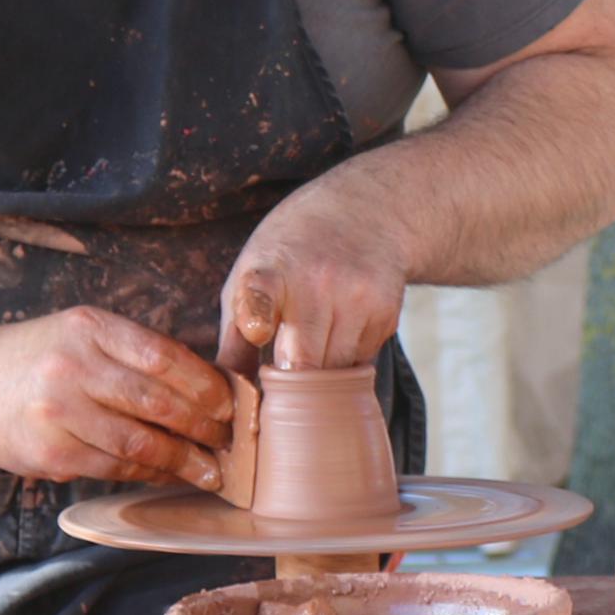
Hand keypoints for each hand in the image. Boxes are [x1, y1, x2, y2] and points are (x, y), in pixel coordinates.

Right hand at [0, 306, 237, 489]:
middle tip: (230, 441)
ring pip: (139, 441)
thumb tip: (210, 385)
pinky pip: (115, 466)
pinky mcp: (52, 454)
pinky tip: (169, 474)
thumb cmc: (43, 358)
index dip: (205, 384)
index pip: (163, 356)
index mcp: (90, 329)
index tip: (231, 403)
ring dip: (183, 459)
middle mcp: (73, 367)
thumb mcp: (85, 334)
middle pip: (156, 401)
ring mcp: (59, 413)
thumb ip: (137, 353)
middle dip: (203, 426)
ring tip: (210, 469)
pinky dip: (149, 473)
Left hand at [217, 173, 411, 371]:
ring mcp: (357, 297)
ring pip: (335, 372)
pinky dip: (347, 362)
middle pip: (304, 361)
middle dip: (290, 386)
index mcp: (270, 270)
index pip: (262, 294)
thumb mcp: (250, 275)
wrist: (366, 212)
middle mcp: (317, 281)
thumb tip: (227, 401)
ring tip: (313, 346)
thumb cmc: (292, 252)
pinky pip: (361, 363)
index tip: (256, 330)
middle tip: (280, 388)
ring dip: (321, 374)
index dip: (257, 314)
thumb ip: (234, 335)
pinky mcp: (386, 313)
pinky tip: (343, 330)